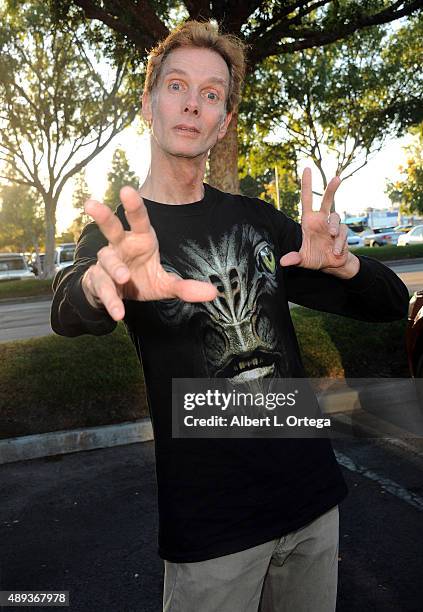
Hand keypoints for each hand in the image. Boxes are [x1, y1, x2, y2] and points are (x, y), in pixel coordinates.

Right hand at [81, 186, 216, 320]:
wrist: (117, 296)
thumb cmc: (142, 279)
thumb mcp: (165, 285)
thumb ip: (186, 287)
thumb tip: (213, 292)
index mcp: (140, 240)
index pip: (138, 220)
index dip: (133, 205)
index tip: (127, 190)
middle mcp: (120, 246)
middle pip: (111, 228)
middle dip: (102, 216)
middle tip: (91, 204)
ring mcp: (107, 262)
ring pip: (107, 259)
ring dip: (115, 267)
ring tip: (124, 277)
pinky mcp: (97, 281)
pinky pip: (102, 287)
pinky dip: (110, 299)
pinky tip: (118, 311)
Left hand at [280, 167, 358, 276]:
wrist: (332, 265)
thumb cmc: (314, 258)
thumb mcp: (303, 260)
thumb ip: (294, 259)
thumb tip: (283, 262)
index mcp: (309, 221)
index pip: (307, 200)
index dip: (307, 185)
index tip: (306, 169)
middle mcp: (321, 220)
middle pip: (327, 200)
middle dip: (331, 188)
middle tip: (337, 177)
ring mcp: (333, 225)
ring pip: (336, 217)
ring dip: (334, 229)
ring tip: (331, 241)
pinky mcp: (342, 232)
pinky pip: (342, 233)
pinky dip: (339, 244)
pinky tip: (335, 252)